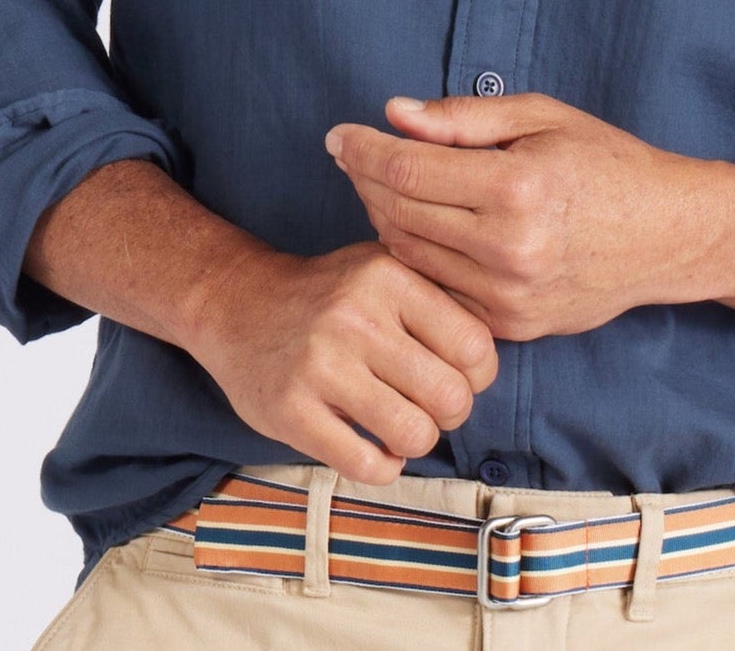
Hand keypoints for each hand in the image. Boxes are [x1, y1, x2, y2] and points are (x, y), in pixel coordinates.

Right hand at [186, 239, 499, 485]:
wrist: (237, 304)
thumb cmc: (329, 296)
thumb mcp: (382, 268)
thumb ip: (438, 298)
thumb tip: (497, 354)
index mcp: (387, 276)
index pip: (475, 345)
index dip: (479, 373)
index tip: (459, 374)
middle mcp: (355, 317)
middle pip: (451, 396)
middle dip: (451, 412)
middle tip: (431, 405)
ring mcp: (320, 366)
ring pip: (415, 435)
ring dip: (416, 440)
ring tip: (399, 423)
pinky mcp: (291, 412)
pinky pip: (368, 466)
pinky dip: (383, 466)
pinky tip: (374, 446)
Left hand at [324, 92, 700, 340]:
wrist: (668, 235)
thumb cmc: (607, 162)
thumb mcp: (541, 116)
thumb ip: (463, 117)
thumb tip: (394, 114)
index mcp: (516, 188)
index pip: (408, 168)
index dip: (362, 149)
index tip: (337, 135)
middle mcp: (509, 249)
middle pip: (399, 213)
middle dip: (364, 179)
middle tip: (352, 154)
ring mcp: (508, 296)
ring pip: (410, 255)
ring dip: (382, 217)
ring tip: (379, 184)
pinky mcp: (510, 327)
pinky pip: (437, 289)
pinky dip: (414, 256)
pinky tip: (412, 226)